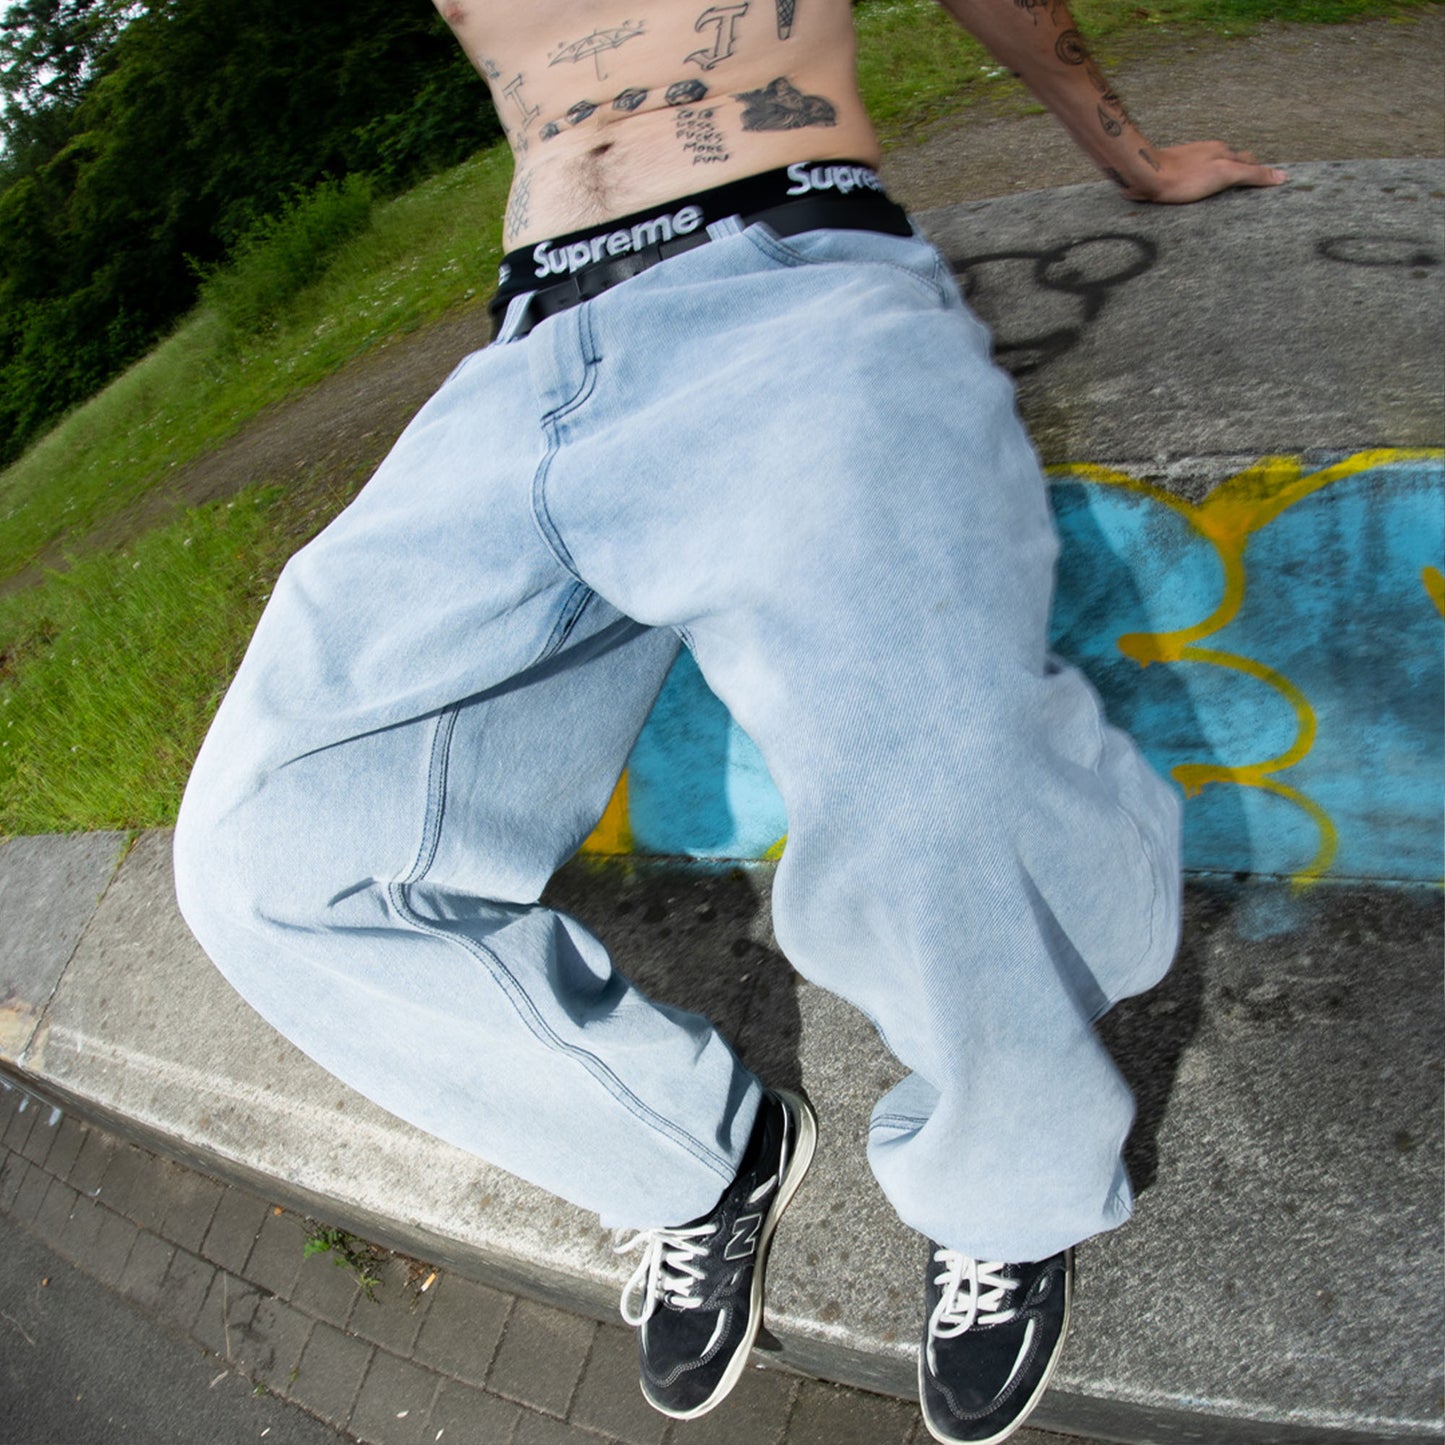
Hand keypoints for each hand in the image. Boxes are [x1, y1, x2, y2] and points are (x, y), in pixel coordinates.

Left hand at [1119, 141, 1287, 203]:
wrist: (1145, 174)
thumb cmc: (1184, 178)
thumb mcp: (1224, 175)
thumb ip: (1252, 175)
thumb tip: (1282, 176)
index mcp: (1223, 151)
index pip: (1249, 162)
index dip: (1259, 172)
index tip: (1268, 182)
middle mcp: (1209, 151)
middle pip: (1232, 161)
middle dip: (1243, 171)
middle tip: (1252, 185)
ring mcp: (1191, 158)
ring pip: (1213, 166)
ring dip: (1223, 174)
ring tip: (1228, 189)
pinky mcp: (1174, 169)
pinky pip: (1195, 174)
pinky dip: (1204, 180)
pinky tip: (1198, 189)